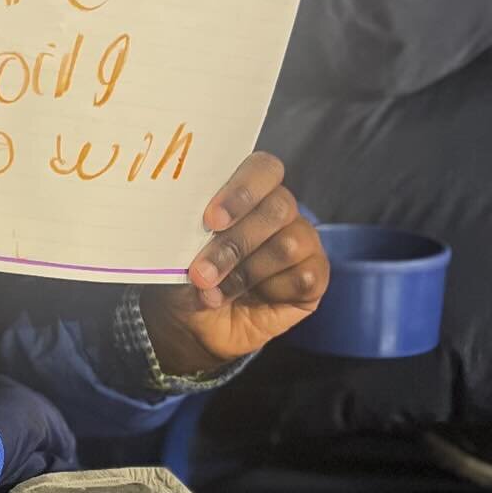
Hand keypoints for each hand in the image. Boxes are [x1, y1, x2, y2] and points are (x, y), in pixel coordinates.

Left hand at [139, 152, 327, 374]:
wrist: (192, 324)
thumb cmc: (185, 274)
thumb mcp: (177, 249)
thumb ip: (188, 228)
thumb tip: (189, 220)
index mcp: (247, 190)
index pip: (263, 168)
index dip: (241, 192)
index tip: (210, 220)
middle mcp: (280, 210)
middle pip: (277, 209)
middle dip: (234, 244)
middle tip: (201, 272)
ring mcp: (302, 242)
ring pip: (288, 245)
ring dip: (245, 272)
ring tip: (213, 290)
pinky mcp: (314, 277)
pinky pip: (304, 277)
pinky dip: (271, 291)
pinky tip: (250, 299)